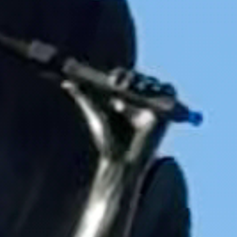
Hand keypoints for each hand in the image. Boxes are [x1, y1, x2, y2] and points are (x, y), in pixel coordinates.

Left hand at [63, 51, 185, 158]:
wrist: (120, 161)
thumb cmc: (106, 139)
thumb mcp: (94, 114)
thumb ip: (83, 97)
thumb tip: (66, 82)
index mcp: (122, 94)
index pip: (124, 76)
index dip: (119, 75)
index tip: (111, 80)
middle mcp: (138, 98)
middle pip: (139, 78)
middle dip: (132, 78)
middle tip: (120, 85)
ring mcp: (152, 105)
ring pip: (154, 84)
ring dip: (146, 83)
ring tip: (133, 91)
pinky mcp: (165, 113)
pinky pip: (170, 94)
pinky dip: (164, 91)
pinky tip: (149, 97)